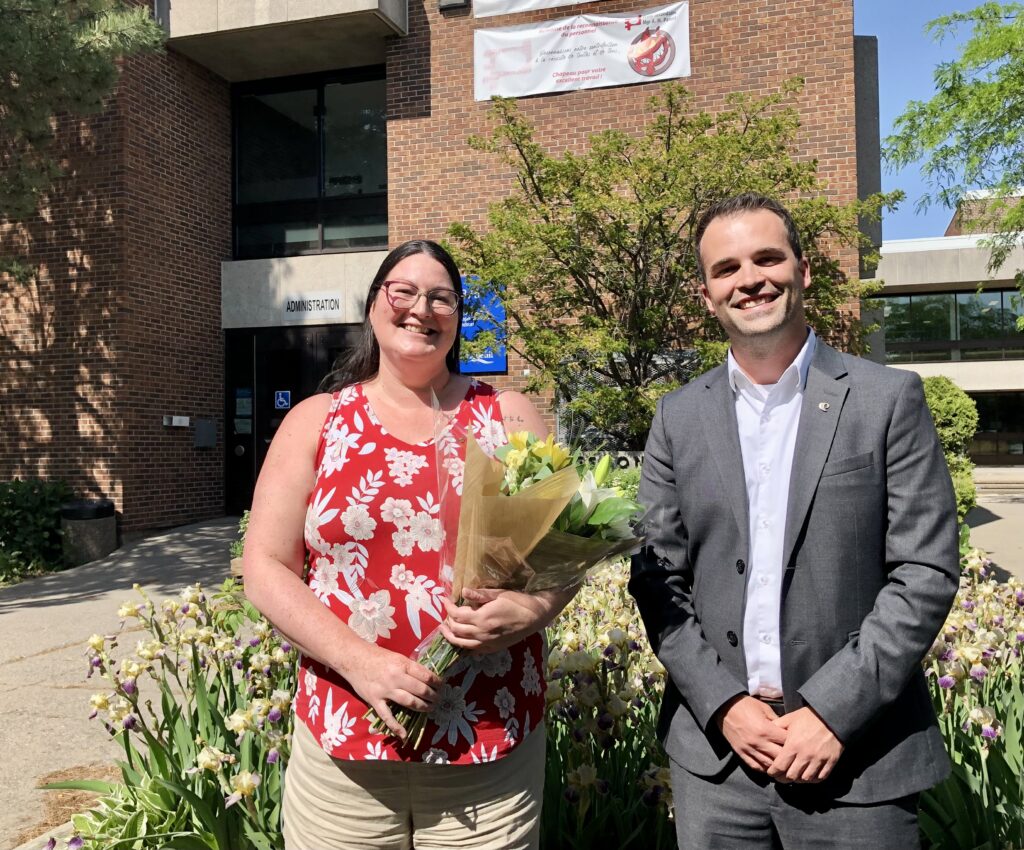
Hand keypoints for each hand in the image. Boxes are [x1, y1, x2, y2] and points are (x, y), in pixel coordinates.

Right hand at [340, 643, 440, 740]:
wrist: (352, 658)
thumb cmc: (376, 655)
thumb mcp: (396, 656)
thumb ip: (409, 667)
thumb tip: (425, 677)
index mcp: (402, 664)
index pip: (425, 675)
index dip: (437, 682)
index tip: (442, 685)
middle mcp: (395, 677)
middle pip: (420, 690)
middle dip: (433, 695)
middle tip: (439, 698)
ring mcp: (385, 690)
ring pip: (409, 702)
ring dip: (422, 707)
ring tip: (431, 708)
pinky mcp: (375, 700)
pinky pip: (387, 716)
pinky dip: (396, 727)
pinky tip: (404, 735)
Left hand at [440, 587, 554, 653]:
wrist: (535, 617)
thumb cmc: (518, 602)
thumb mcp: (499, 594)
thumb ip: (480, 595)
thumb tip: (463, 591)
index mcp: (482, 618)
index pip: (457, 615)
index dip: (448, 607)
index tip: (445, 599)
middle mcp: (482, 633)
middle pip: (456, 629)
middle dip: (448, 620)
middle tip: (446, 612)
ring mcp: (487, 643)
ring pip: (461, 643)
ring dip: (450, 635)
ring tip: (445, 628)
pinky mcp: (492, 648)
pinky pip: (472, 649)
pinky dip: (463, 643)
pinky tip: (461, 638)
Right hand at [714, 695, 787, 771]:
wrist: (725, 707)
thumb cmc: (746, 705)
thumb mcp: (764, 708)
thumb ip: (777, 721)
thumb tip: (787, 730)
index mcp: (766, 729)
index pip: (786, 742)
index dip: (794, 742)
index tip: (797, 742)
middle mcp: (758, 742)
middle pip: (780, 756)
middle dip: (788, 756)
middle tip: (794, 756)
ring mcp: (749, 749)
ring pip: (768, 765)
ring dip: (777, 766)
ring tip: (784, 765)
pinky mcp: (741, 753)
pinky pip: (755, 766)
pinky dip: (764, 769)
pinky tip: (770, 767)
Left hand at [767, 706, 843, 783]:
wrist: (832, 715)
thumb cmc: (809, 716)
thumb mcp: (790, 718)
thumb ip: (777, 727)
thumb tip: (767, 733)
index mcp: (793, 745)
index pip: (780, 766)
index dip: (773, 772)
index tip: (771, 772)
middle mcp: (806, 755)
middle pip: (792, 776)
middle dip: (784, 778)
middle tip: (780, 777)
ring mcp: (819, 759)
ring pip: (806, 779)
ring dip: (798, 780)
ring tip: (794, 776)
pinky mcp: (831, 761)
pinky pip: (821, 777)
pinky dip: (813, 779)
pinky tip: (808, 776)